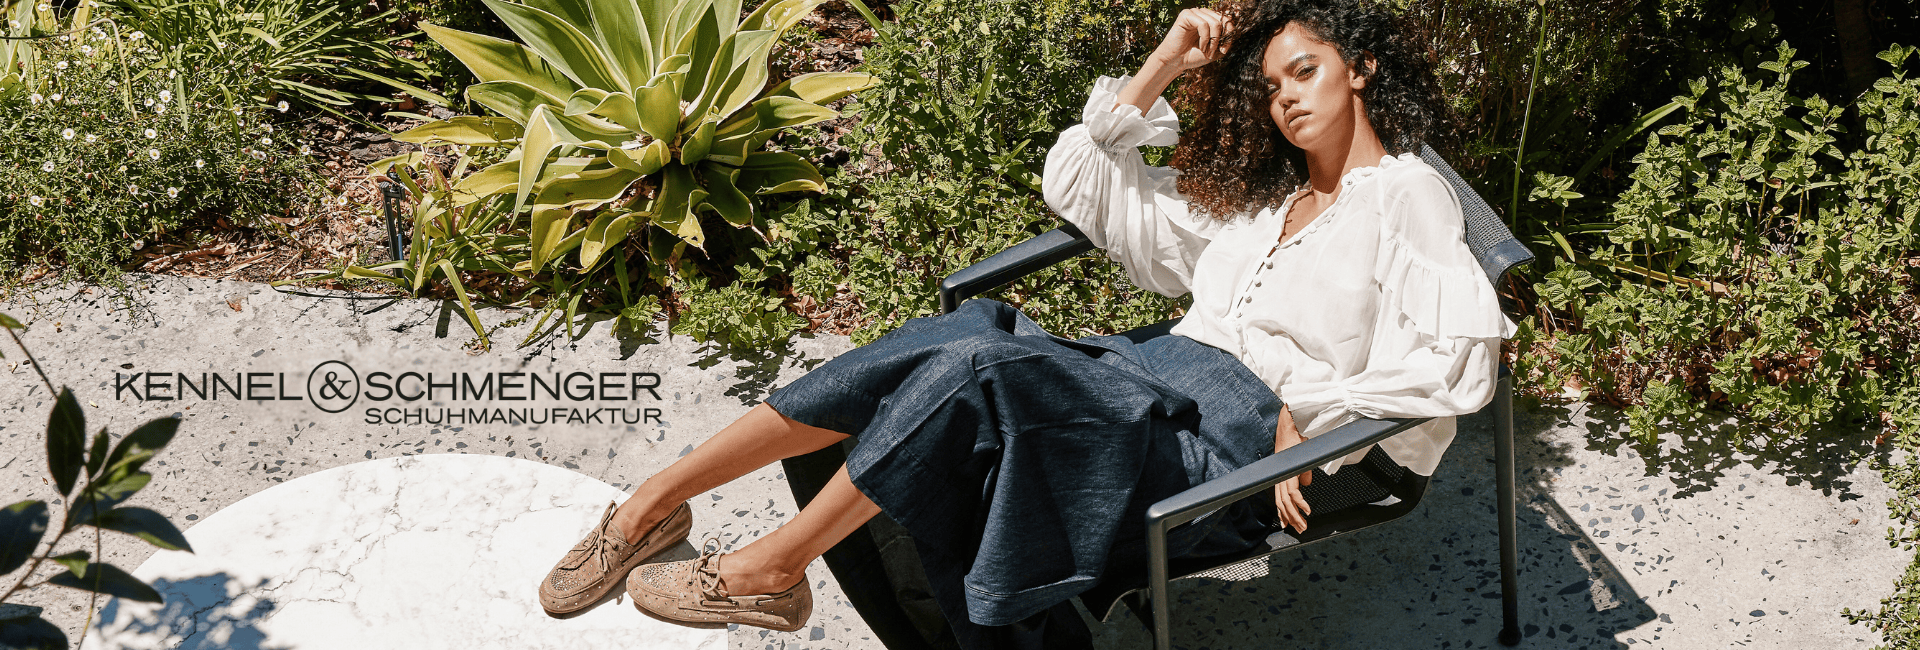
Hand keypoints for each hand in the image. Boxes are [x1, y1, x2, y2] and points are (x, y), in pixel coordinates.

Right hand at [1152, 8, 1234, 71]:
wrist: (1176, 62)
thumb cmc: (1193, 56)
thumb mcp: (1216, 49)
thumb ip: (1226, 39)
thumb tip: (1235, 30)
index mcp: (1210, 18)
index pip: (1227, 19)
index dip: (1229, 34)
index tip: (1224, 50)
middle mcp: (1202, 13)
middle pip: (1223, 20)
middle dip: (1221, 39)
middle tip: (1213, 52)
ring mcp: (1194, 13)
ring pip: (1215, 23)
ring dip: (1213, 40)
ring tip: (1205, 50)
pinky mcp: (1186, 15)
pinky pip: (1203, 24)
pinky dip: (1204, 38)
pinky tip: (1200, 46)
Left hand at [1273, 406, 1311, 531]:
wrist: (1293, 421)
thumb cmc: (1298, 436)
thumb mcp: (1302, 458)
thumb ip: (1302, 472)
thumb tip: (1305, 483)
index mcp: (1281, 472)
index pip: (1280, 497)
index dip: (1283, 511)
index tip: (1289, 524)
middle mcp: (1280, 474)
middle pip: (1281, 502)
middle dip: (1290, 518)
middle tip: (1299, 530)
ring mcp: (1283, 471)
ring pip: (1286, 500)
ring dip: (1295, 515)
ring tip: (1303, 525)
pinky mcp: (1289, 468)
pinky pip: (1293, 491)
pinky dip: (1300, 503)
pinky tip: (1306, 511)